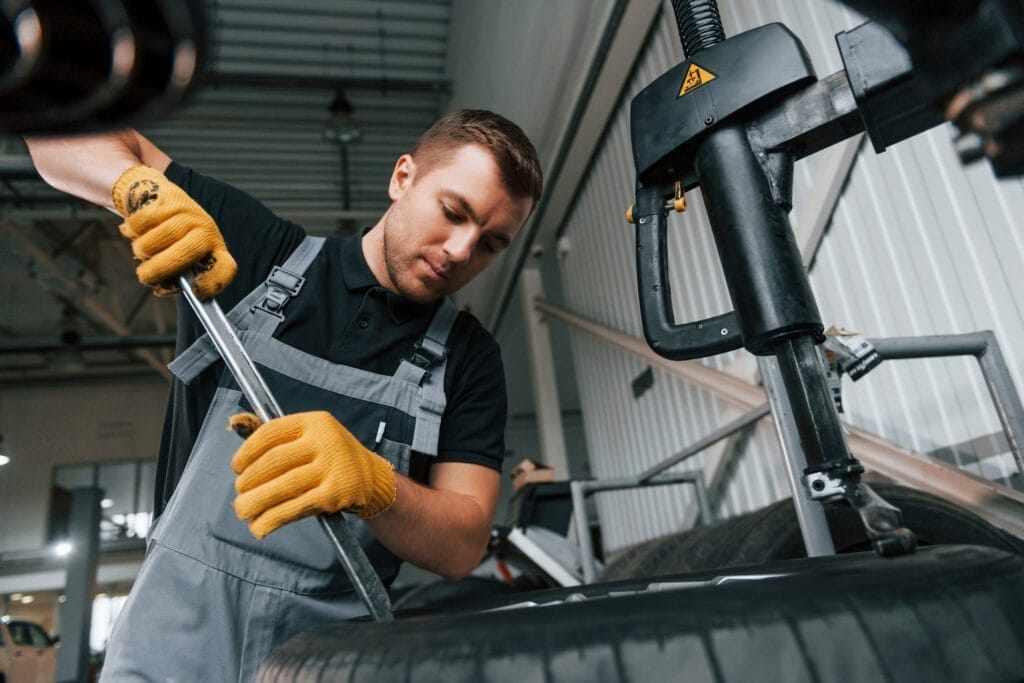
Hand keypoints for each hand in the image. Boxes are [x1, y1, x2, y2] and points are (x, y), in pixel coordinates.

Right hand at [112, 165, 235, 298]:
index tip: (195, 292)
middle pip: (185, 254)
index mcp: (215, 249)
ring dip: (142, 249)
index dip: (213, 283)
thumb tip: (161, 287)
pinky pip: (142, 222)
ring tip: (141, 248)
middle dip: (159, 269)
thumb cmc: (169, 239)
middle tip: (144, 276)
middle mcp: (206, 229)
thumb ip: (173, 277)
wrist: (157, 197)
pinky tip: (132, 231)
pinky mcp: (168, 198)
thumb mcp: (177, 259)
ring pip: (158, 239)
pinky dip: (131, 230)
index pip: (226, 268)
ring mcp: (189, 212)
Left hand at [230, 411, 397, 538]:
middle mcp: (326, 441)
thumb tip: (234, 422)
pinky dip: (273, 519)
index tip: (236, 468)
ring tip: (242, 511)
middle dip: (249, 481)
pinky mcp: (336, 494)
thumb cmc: (329, 458)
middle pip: (275, 461)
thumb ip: (274, 435)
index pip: (271, 432)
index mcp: (315, 422)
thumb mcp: (308, 437)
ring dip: (256, 502)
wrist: (371, 479)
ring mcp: (333, 467)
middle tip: (240, 493)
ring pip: (283, 486)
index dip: (247, 452)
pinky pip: (296, 507)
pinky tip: (260, 526)